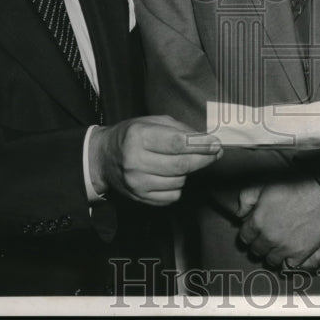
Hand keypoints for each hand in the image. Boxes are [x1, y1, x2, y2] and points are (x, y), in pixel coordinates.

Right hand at [88, 115, 221, 204]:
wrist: (103, 158)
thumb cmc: (131, 136)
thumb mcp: (152, 121)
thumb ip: (179, 129)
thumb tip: (205, 140)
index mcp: (139, 137)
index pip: (178, 143)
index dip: (201, 145)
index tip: (216, 144)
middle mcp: (136, 161)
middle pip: (181, 165)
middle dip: (204, 159)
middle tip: (216, 153)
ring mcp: (137, 183)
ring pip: (179, 182)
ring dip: (188, 172)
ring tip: (182, 161)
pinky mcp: (140, 198)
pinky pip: (172, 197)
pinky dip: (178, 186)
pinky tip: (171, 175)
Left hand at [237, 179, 319, 267]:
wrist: (319, 192)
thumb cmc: (292, 185)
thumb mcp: (263, 186)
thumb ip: (247, 199)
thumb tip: (239, 213)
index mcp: (257, 222)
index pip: (245, 237)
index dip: (249, 234)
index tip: (253, 233)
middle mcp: (268, 238)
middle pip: (257, 250)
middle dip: (259, 244)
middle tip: (266, 238)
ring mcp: (284, 248)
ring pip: (271, 260)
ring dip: (272, 254)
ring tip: (277, 246)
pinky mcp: (300, 253)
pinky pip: (289, 265)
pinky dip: (289, 260)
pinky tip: (291, 252)